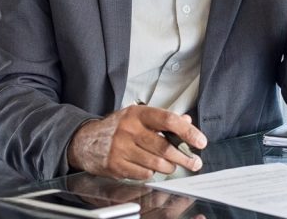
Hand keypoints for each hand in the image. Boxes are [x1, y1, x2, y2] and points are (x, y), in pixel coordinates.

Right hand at [67, 105, 206, 179]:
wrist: (86, 140)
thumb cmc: (118, 127)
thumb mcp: (139, 116)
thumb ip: (163, 119)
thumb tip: (187, 121)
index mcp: (138, 114)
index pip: (168, 120)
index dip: (188, 131)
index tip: (200, 141)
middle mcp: (129, 129)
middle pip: (164, 146)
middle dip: (183, 157)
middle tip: (194, 163)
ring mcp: (121, 148)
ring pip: (155, 163)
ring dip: (169, 167)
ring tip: (172, 166)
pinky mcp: (115, 165)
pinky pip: (143, 173)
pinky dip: (151, 173)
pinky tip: (151, 168)